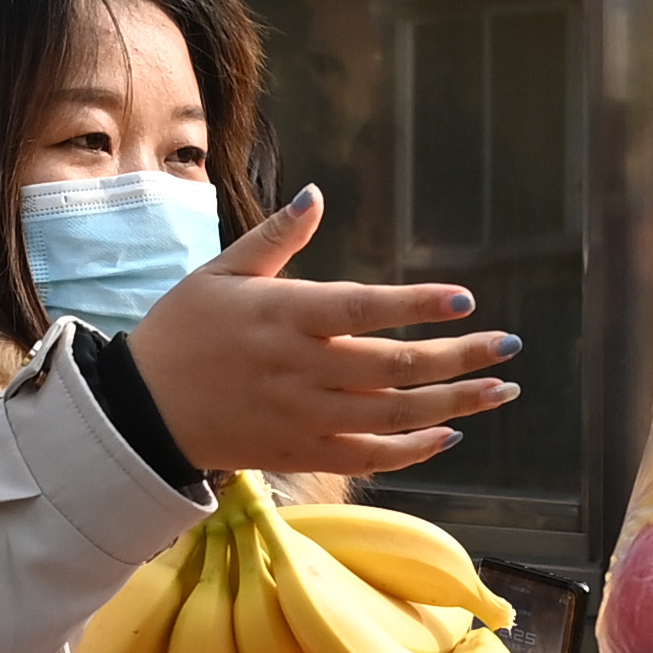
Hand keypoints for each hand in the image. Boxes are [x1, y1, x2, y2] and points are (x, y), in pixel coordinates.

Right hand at [126, 188, 518, 476]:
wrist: (143, 411)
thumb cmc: (184, 331)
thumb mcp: (222, 272)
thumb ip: (278, 237)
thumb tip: (317, 195)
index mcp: (284, 316)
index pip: (363, 308)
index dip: (417, 305)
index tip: (465, 300)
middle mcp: (300, 369)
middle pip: (393, 366)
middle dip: (459, 358)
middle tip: (509, 346)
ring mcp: (303, 416)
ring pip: (392, 415)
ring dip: (453, 404)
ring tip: (499, 390)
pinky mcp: (300, 452)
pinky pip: (368, 457)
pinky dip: (411, 449)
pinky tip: (448, 433)